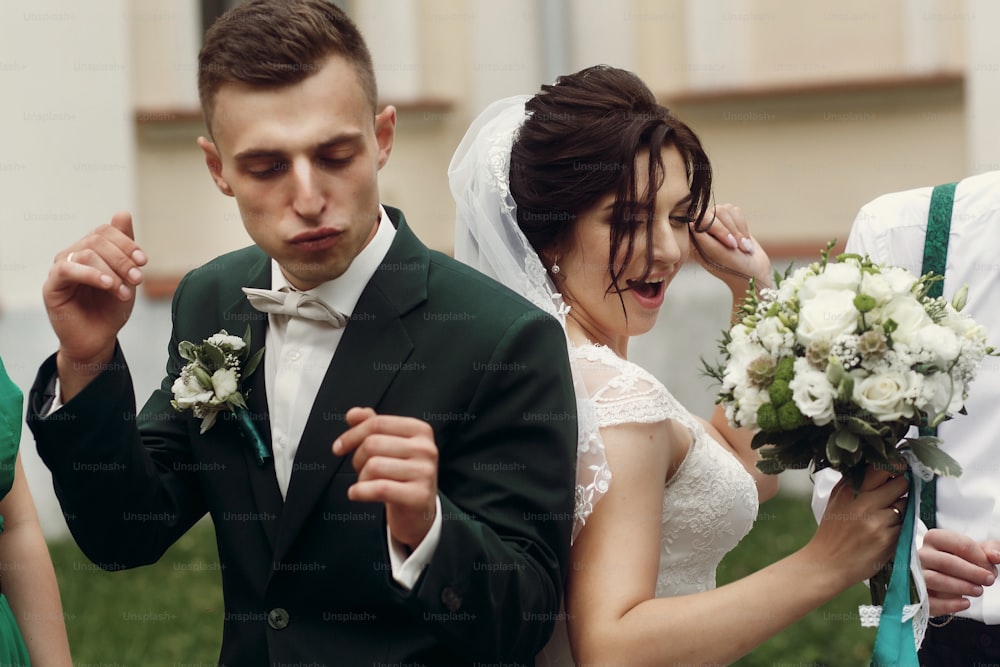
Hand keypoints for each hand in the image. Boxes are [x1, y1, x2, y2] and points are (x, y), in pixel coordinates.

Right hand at [43, 211, 146, 400]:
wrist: (99, 339)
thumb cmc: (111, 309)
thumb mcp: (126, 277)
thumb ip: (125, 248)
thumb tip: (122, 213)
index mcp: (91, 251)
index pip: (105, 232)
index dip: (127, 243)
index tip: (144, 261)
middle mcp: (74, 256)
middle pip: (97, 240)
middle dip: (122, 259)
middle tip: (137, 278)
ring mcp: (61, 269)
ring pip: (86, 254)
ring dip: (112, 271)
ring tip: (125, 290)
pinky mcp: (52, 286)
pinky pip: (68, 269)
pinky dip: (91, 274)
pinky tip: (107, 285)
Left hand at [333, 407, 438, 549]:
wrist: (420, 511)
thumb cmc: (403, 475)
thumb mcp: (391, 446)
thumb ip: (373, 425)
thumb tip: (354, 414)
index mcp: (420, 430)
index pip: (377, 423)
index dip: (352, 434)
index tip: (339, 447)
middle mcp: (426, 449)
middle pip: (373, 443)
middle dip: (357, 459)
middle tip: (360, 470)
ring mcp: (424, 472)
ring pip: (373, 466)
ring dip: (361, 478)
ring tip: (367, 483)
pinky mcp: (419, 495)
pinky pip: (379, 488)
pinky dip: (360, 492)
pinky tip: (356, 493)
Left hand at [689, 204, 771, 293]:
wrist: (755, 274)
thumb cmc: (734, 269)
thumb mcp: (719, 256)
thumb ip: (704, 239)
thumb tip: (691, 222)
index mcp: (696, 240)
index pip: (699, 219)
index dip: (717, 228)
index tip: (730, 245)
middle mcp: (705, 230)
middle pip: (715, 212)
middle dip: (731, 230)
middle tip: (738, 248)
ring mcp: (718, 224)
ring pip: (727, 209)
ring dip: (738, 230)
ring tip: (743, 248)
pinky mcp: (732, 221)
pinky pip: (737, 212)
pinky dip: (744, 227)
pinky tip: (745, 242)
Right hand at [805, 467, 909, 583]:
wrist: (827, 563)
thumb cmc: (832, 530)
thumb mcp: (837, 499)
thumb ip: (856, 481)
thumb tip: (881, 466)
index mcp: (850, 490)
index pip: (882, 467)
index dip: (894, 466)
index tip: (897, 468)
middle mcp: (865, 503)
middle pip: (901, 483)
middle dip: (900, 487)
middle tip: (892, 494)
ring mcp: (879, 522)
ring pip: (905, 505)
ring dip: (900, 508)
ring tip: (884, 517)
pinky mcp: (889, 540)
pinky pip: (905, 525)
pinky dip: (899, 526)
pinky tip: (885, 532)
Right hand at [919, 529, 999, 615]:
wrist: (940, 574)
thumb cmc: (958, 559)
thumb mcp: (975, 551)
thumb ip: (990, 549)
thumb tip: (996, 556)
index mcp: (935, 538)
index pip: (959, 545)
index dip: (980, 558)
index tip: (990, 567)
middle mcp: (921, 554)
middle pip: (946, 562)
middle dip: (972, 573)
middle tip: (989, 580)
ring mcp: (916, 574)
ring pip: (935, 580)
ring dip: (961, 587)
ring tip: (978, 591)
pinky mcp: (916, 594)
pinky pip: (929, 601)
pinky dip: (949, 604)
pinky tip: (965, 603)